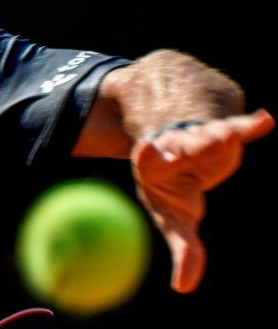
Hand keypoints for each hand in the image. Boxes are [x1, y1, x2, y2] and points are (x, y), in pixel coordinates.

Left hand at [129, 108, 274, 293]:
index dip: (148, 154)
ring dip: (220, 135)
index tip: (145, 149)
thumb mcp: (175, 219)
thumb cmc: (172, 189)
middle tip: (210, 142)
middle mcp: (174, 146)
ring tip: (229, 135)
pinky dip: (249, 126)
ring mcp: (200, 137)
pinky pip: (237, 127)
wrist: (177, 148)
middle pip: (186, 145)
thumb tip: (183, 289)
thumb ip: (183, 248)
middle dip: (195, 144)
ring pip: (211, 135)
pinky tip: (264, 120)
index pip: (149, 159)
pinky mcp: (224, 133)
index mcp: (154, 166)